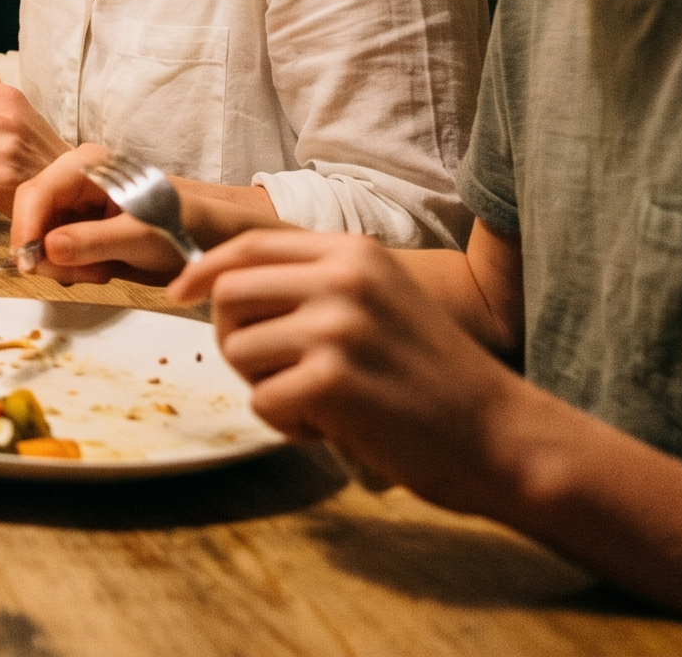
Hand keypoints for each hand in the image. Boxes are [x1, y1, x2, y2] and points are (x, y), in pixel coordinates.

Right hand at [11, 144, 190, 284]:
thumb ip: (95, 241)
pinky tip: (99, 268)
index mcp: (86, 165)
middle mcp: (71, 178)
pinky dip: (70, 266)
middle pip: (32, 216)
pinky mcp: (74, 223)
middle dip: (50, 253)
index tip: (28, 266)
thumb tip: (47, 248)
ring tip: (102, 270)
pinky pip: (52, 248)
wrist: (205, 235)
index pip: (36, 192)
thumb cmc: (181, 226)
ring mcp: (72, 201)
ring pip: (39, 237)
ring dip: (64, 263)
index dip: (25, 228)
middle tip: (86, 275)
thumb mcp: (141, 236)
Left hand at [170, 230, 528, 509]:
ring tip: (322, 401)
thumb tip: (221, 284)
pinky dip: (289, 425)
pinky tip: (336, 427)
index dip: (204, 271)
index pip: (249, 246)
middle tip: (279, 373)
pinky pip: (262, 403)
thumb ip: (315, 284)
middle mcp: (343, 279)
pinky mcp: (331, 381)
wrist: (501, 436)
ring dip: (266, 386)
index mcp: (354, 253)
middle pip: (228, 296)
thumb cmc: (434, 377)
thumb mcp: (382, 300)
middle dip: (236, 339)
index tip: (181, 293)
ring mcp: (336, 328)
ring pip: (237, 351)